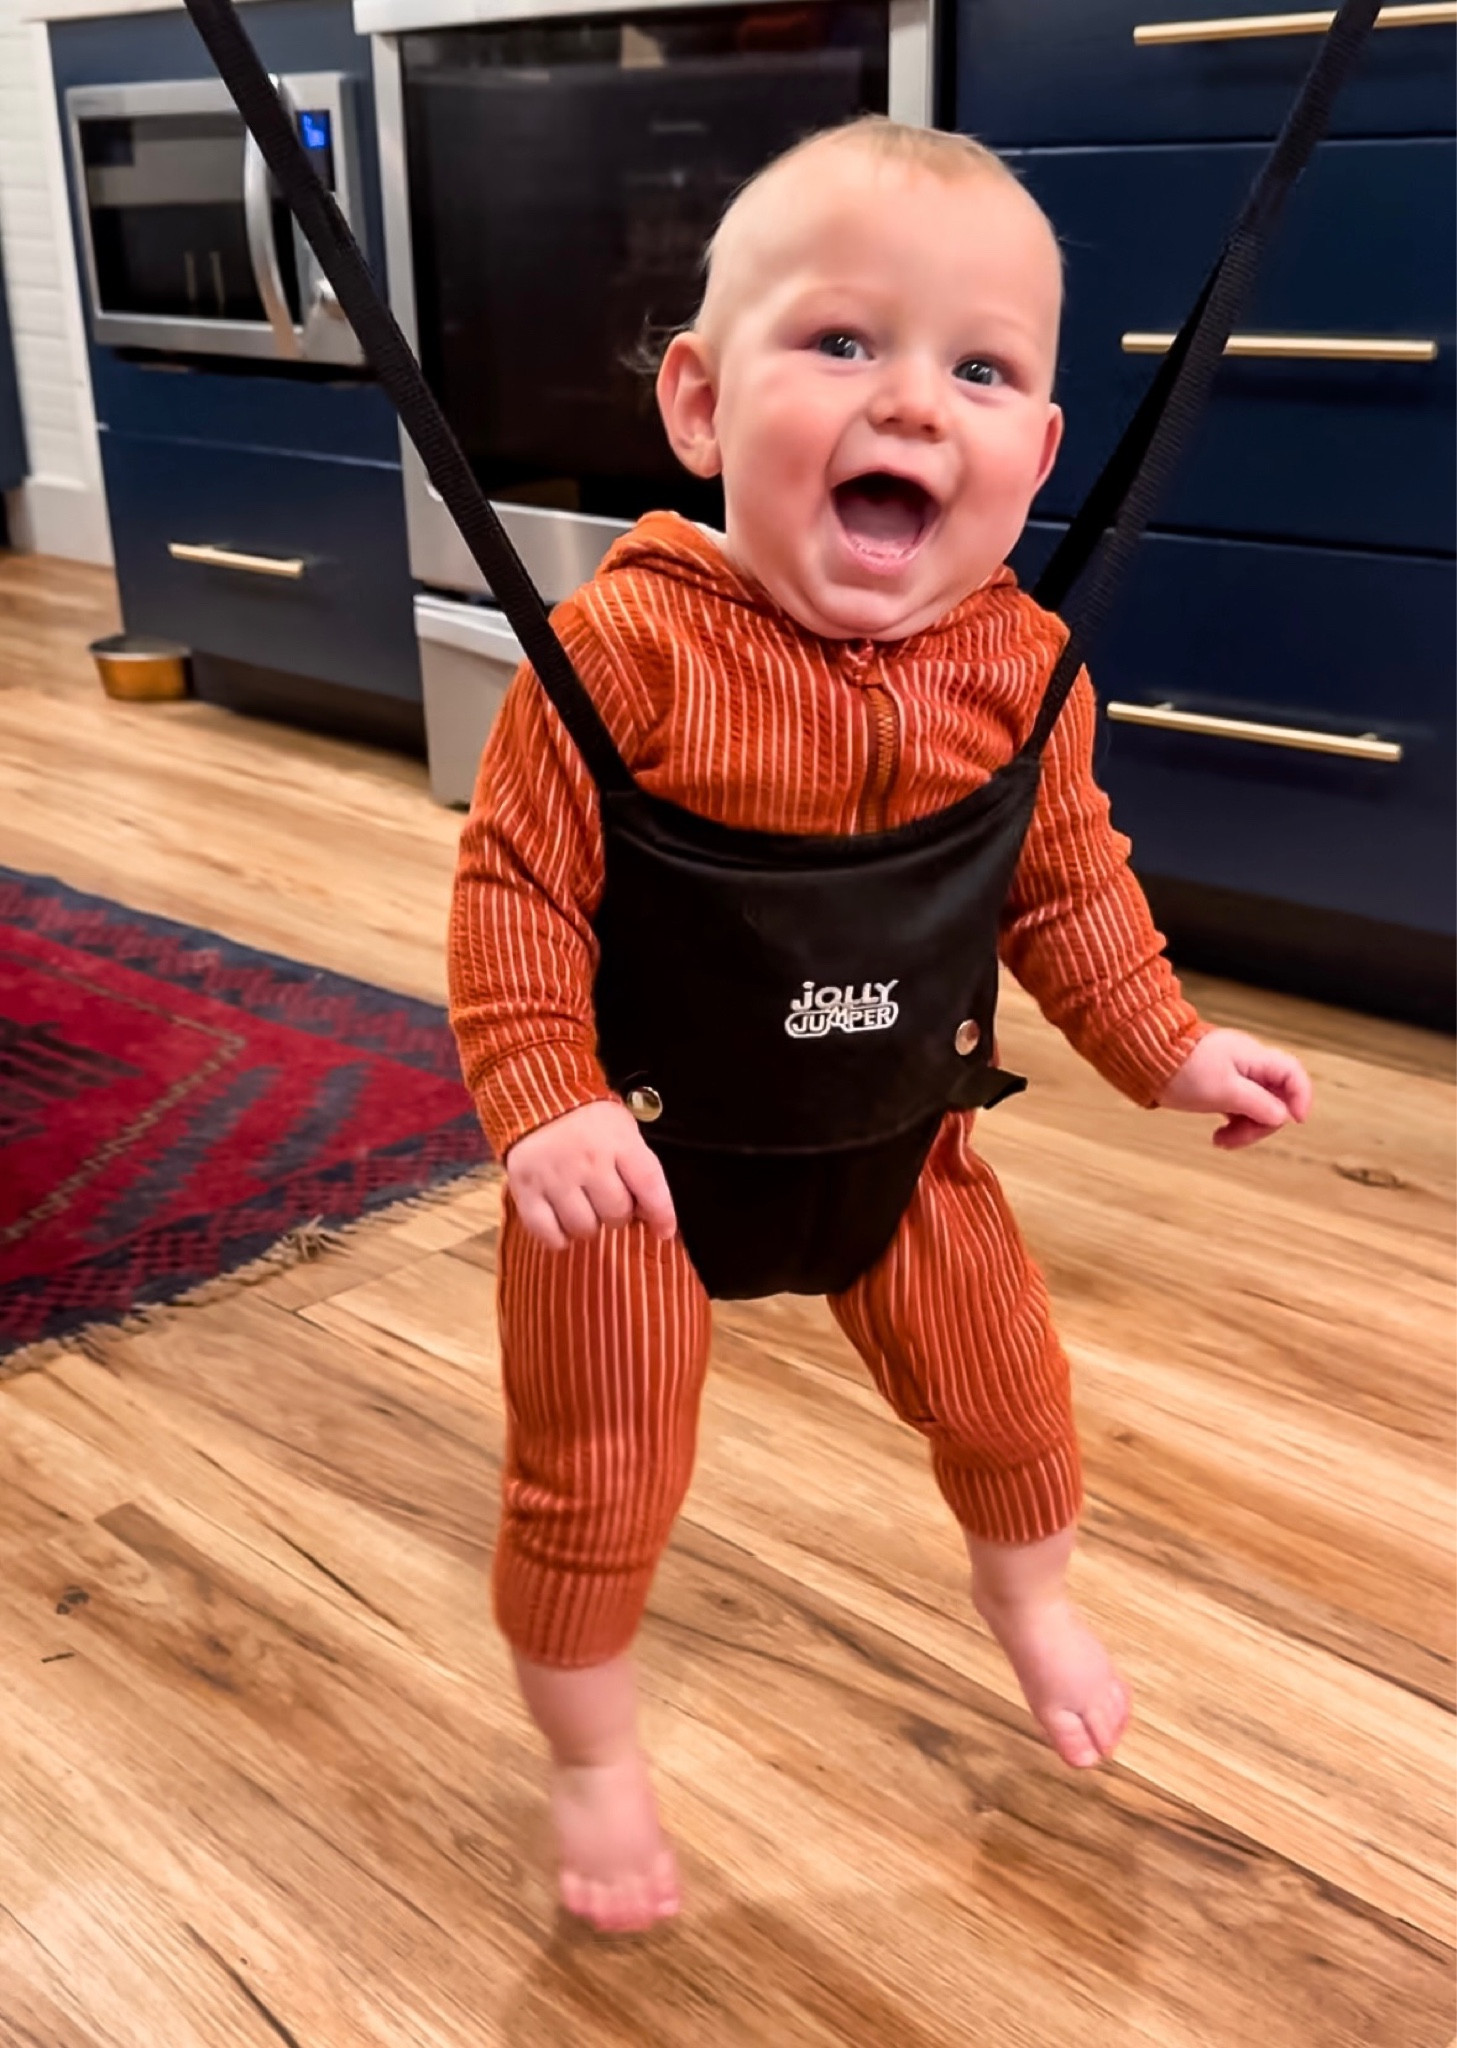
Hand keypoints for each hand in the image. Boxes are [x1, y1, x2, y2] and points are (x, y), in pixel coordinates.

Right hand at [505, 1099, 677, 1249]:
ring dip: (588, 1225)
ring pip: (584, 1228)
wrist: (537, 1099)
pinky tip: (561, 1222)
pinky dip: (559, 1237)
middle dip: (618, 1214)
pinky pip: (549, 1235)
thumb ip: (639, 1167)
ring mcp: (554, 1178)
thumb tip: (650, 1215)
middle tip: (607, 1201)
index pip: (649, 1186)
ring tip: (583, 1207)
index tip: (664, 1230)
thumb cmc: (588, 1119)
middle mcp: (588, 1161)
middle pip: (616, 1214)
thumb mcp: (623, 1130)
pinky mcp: (526, 1191)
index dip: (661, 1214)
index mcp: (618, 1142)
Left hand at [1157, 1028, 1311, 1150]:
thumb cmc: (1182, 1070)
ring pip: (1256, 1108)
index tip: (1296, 1121)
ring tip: (1221, 1141)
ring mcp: (1234, 1075)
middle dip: (1262, 1123)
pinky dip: (1233, 1124)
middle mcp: (1248, 1064)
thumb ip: (1257, 1103)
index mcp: (1253, 1058)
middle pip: (1275, 1098)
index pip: (1292, 1073)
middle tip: (1238, 1137)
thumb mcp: (1223, 1091)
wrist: (1145, 1059)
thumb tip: (1282, 1116)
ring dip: (1245, 1128)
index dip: (1301, 1097)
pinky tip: (1218, 1137)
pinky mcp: (1219, 1087)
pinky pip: (1239, 1109)